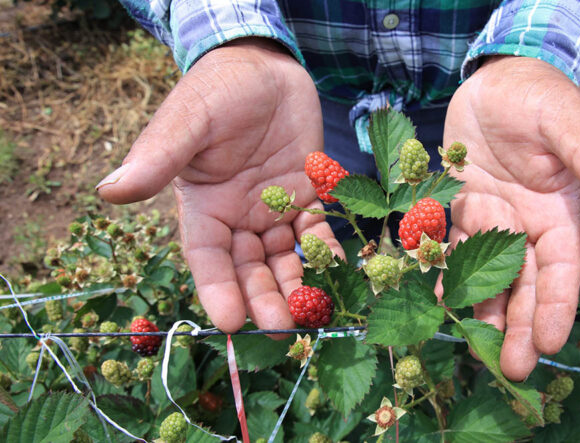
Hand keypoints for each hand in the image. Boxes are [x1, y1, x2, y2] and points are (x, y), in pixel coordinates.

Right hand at [97, 39, 342, 332]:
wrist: (263, 68)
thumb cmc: (216, 91)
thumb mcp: (187, 123)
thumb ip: (157, 158)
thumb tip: (109, 191)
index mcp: (203, 208)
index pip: (208, 259)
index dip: (217, 290)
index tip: (229, 322)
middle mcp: (238, 217)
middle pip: (249, 268)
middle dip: (264, 298)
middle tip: (282, 327)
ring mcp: (274, 209)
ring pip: (284, 258)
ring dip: (297, 285)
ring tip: (312, 313)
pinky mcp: (306, 196)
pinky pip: (317, 231)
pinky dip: (326, 253)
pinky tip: (338, 272)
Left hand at [444, 57, 579, 379]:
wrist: (495, 83)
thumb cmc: (537, 97)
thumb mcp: (564, 119)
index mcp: (560, 213)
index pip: (562, 269)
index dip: (556, 305)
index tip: (549, 342)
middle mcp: (528, 226)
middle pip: (524, 284)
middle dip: (519, 325)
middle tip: (512, 369)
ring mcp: (493, 221)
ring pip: (487, 274)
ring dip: (481, 309)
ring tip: (472, 345)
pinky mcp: (461, 210)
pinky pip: (451, 248)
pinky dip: (443, 273)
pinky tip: (435, 299)